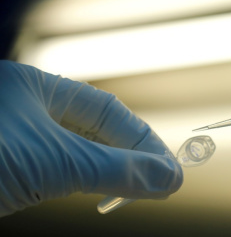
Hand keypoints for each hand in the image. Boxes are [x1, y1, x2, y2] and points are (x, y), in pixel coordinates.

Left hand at [0, 60, 182, 216]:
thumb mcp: (56, 161)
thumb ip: (115, 168)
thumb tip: (168, 176)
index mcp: (33, 86)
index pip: (107, 110)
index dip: (142, 140)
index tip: (168, 168)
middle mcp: (28, 108)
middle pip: (96, 130)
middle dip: (130, 156)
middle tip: (160, 181)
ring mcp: (19, 138)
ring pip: (81, 152)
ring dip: (112, 172)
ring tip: (142, 190)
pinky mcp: (14, 168)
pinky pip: (62, 171)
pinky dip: (88, 182)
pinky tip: (107, 192)